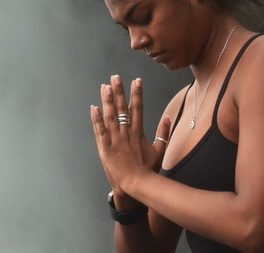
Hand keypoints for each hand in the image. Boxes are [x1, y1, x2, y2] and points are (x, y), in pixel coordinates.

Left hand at [91, 75, 170, 200]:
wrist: (138, 185)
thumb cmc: (149, 169)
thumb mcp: (160, 149)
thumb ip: (164, 132)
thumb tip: (169, 117)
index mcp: (138, 132)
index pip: (138, 108)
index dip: (137, 93)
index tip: (136, 80)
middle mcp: (126, 133)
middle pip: (122, 108)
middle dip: (119, 91)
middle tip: (115, 77)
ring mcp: (116, 140)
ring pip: (110, 116)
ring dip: (107, 100)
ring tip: (105, 86)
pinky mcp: (106, 148)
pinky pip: (100, 131)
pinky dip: (97, 119)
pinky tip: (94, 107)